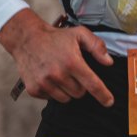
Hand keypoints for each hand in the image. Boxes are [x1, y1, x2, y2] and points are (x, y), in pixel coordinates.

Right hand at [0, 8, 114, 105]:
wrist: (27, 39)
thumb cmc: (55, 37)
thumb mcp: (79, 34)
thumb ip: (96, 46)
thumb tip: (109, 62)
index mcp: (72, 62)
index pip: (92, 84)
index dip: (103, 95)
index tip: (109, 102)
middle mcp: (58, 74)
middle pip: (79, 93)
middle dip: (80, 85)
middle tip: (73, 72)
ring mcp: (45, 83)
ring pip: (66, 98)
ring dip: (67, 90)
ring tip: (61, 74)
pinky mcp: (34, 90)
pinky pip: (51, 99)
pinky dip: (53, 91)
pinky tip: (50, 77)